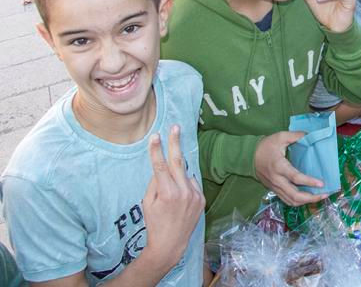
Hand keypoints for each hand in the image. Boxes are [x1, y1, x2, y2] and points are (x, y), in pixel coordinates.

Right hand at [142, 126, 204, 270]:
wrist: (171, 244)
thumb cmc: (154, 224)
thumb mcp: (148, 203)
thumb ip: (155, 183)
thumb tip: (162, 168)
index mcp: (167, 193)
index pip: (160, 166)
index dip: (157, 150)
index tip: (155, 135)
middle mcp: (183, 192)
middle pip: (178, 162)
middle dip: (176, 143)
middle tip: (176, 126)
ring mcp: (195, 195)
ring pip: (185, 175)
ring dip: (177, 177)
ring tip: (172, 196)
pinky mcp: (201, 199)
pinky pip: (192, 185)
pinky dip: (185, 186)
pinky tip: (179, 200)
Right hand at [254, 131, 328, 206]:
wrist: (249, 156)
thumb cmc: (266, 146)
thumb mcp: (280, 137)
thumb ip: (296, 135)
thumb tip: (310, 135)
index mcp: (279, 166)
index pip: (296, 178)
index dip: (309, 182)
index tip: (322, 183)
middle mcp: (277, 180)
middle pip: (294, 195)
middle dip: (311, 198)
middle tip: (324, 195)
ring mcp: (275, 187)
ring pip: (291, 201)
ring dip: (306, 202)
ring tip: (318, 197)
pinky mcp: (274, 190)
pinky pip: (287, 200)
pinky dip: (298, 202)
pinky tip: (307, 198)